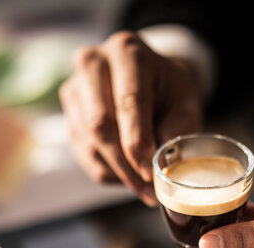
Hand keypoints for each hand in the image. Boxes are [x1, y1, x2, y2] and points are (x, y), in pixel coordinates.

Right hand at [59, 31, 204, 204]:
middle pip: (100, 125)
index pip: (129, 103)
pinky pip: (83, 153)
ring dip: (118, 173)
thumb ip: (175, 133)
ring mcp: (74, 88)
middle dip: (125, 165)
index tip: (151, 174)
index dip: (138, 144)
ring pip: (90, 144)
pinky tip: (128, 176)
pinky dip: (107, 171)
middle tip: (147, 191)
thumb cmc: (170, 92)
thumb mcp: (185, 105)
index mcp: (127, 51)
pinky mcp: (68, 113)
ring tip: (144, 188)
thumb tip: (161, 170)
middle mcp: (92, 63)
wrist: (150, 80)